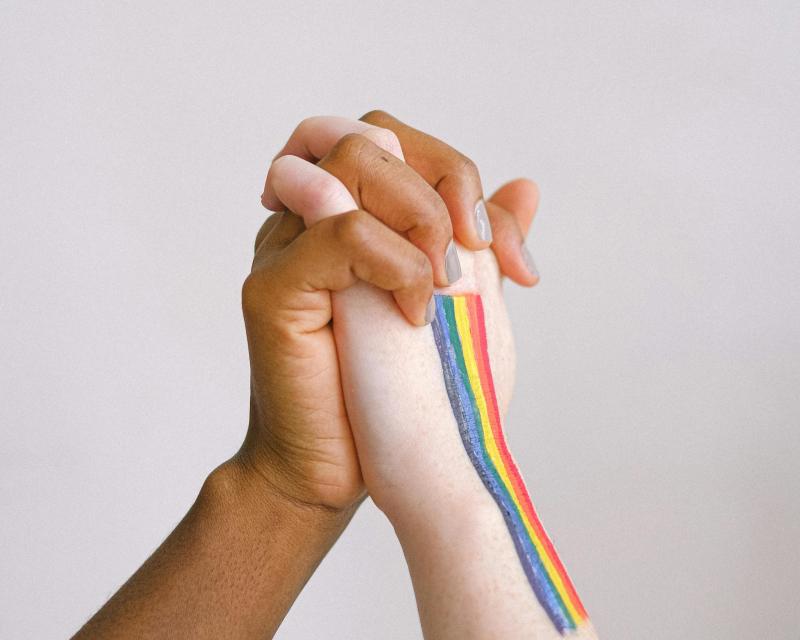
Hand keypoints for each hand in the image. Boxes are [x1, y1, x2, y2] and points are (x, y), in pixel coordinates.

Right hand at [237, 113, 538, 511]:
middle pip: (374, 133)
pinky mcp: (273, 286)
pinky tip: (414, 314)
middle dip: (444, 182)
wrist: (338, 469)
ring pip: (352, 162)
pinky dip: (395, 261)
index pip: (401, 143)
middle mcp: (309, 217)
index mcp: (349, 213)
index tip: (509, 258)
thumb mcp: (459, 305)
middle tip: (477, 251)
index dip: (460, 177)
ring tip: (444, 283)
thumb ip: (480, 243)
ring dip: (420, 215)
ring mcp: (284, 245)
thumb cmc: (399, 395)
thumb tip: (524, 187)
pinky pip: (339, 229)